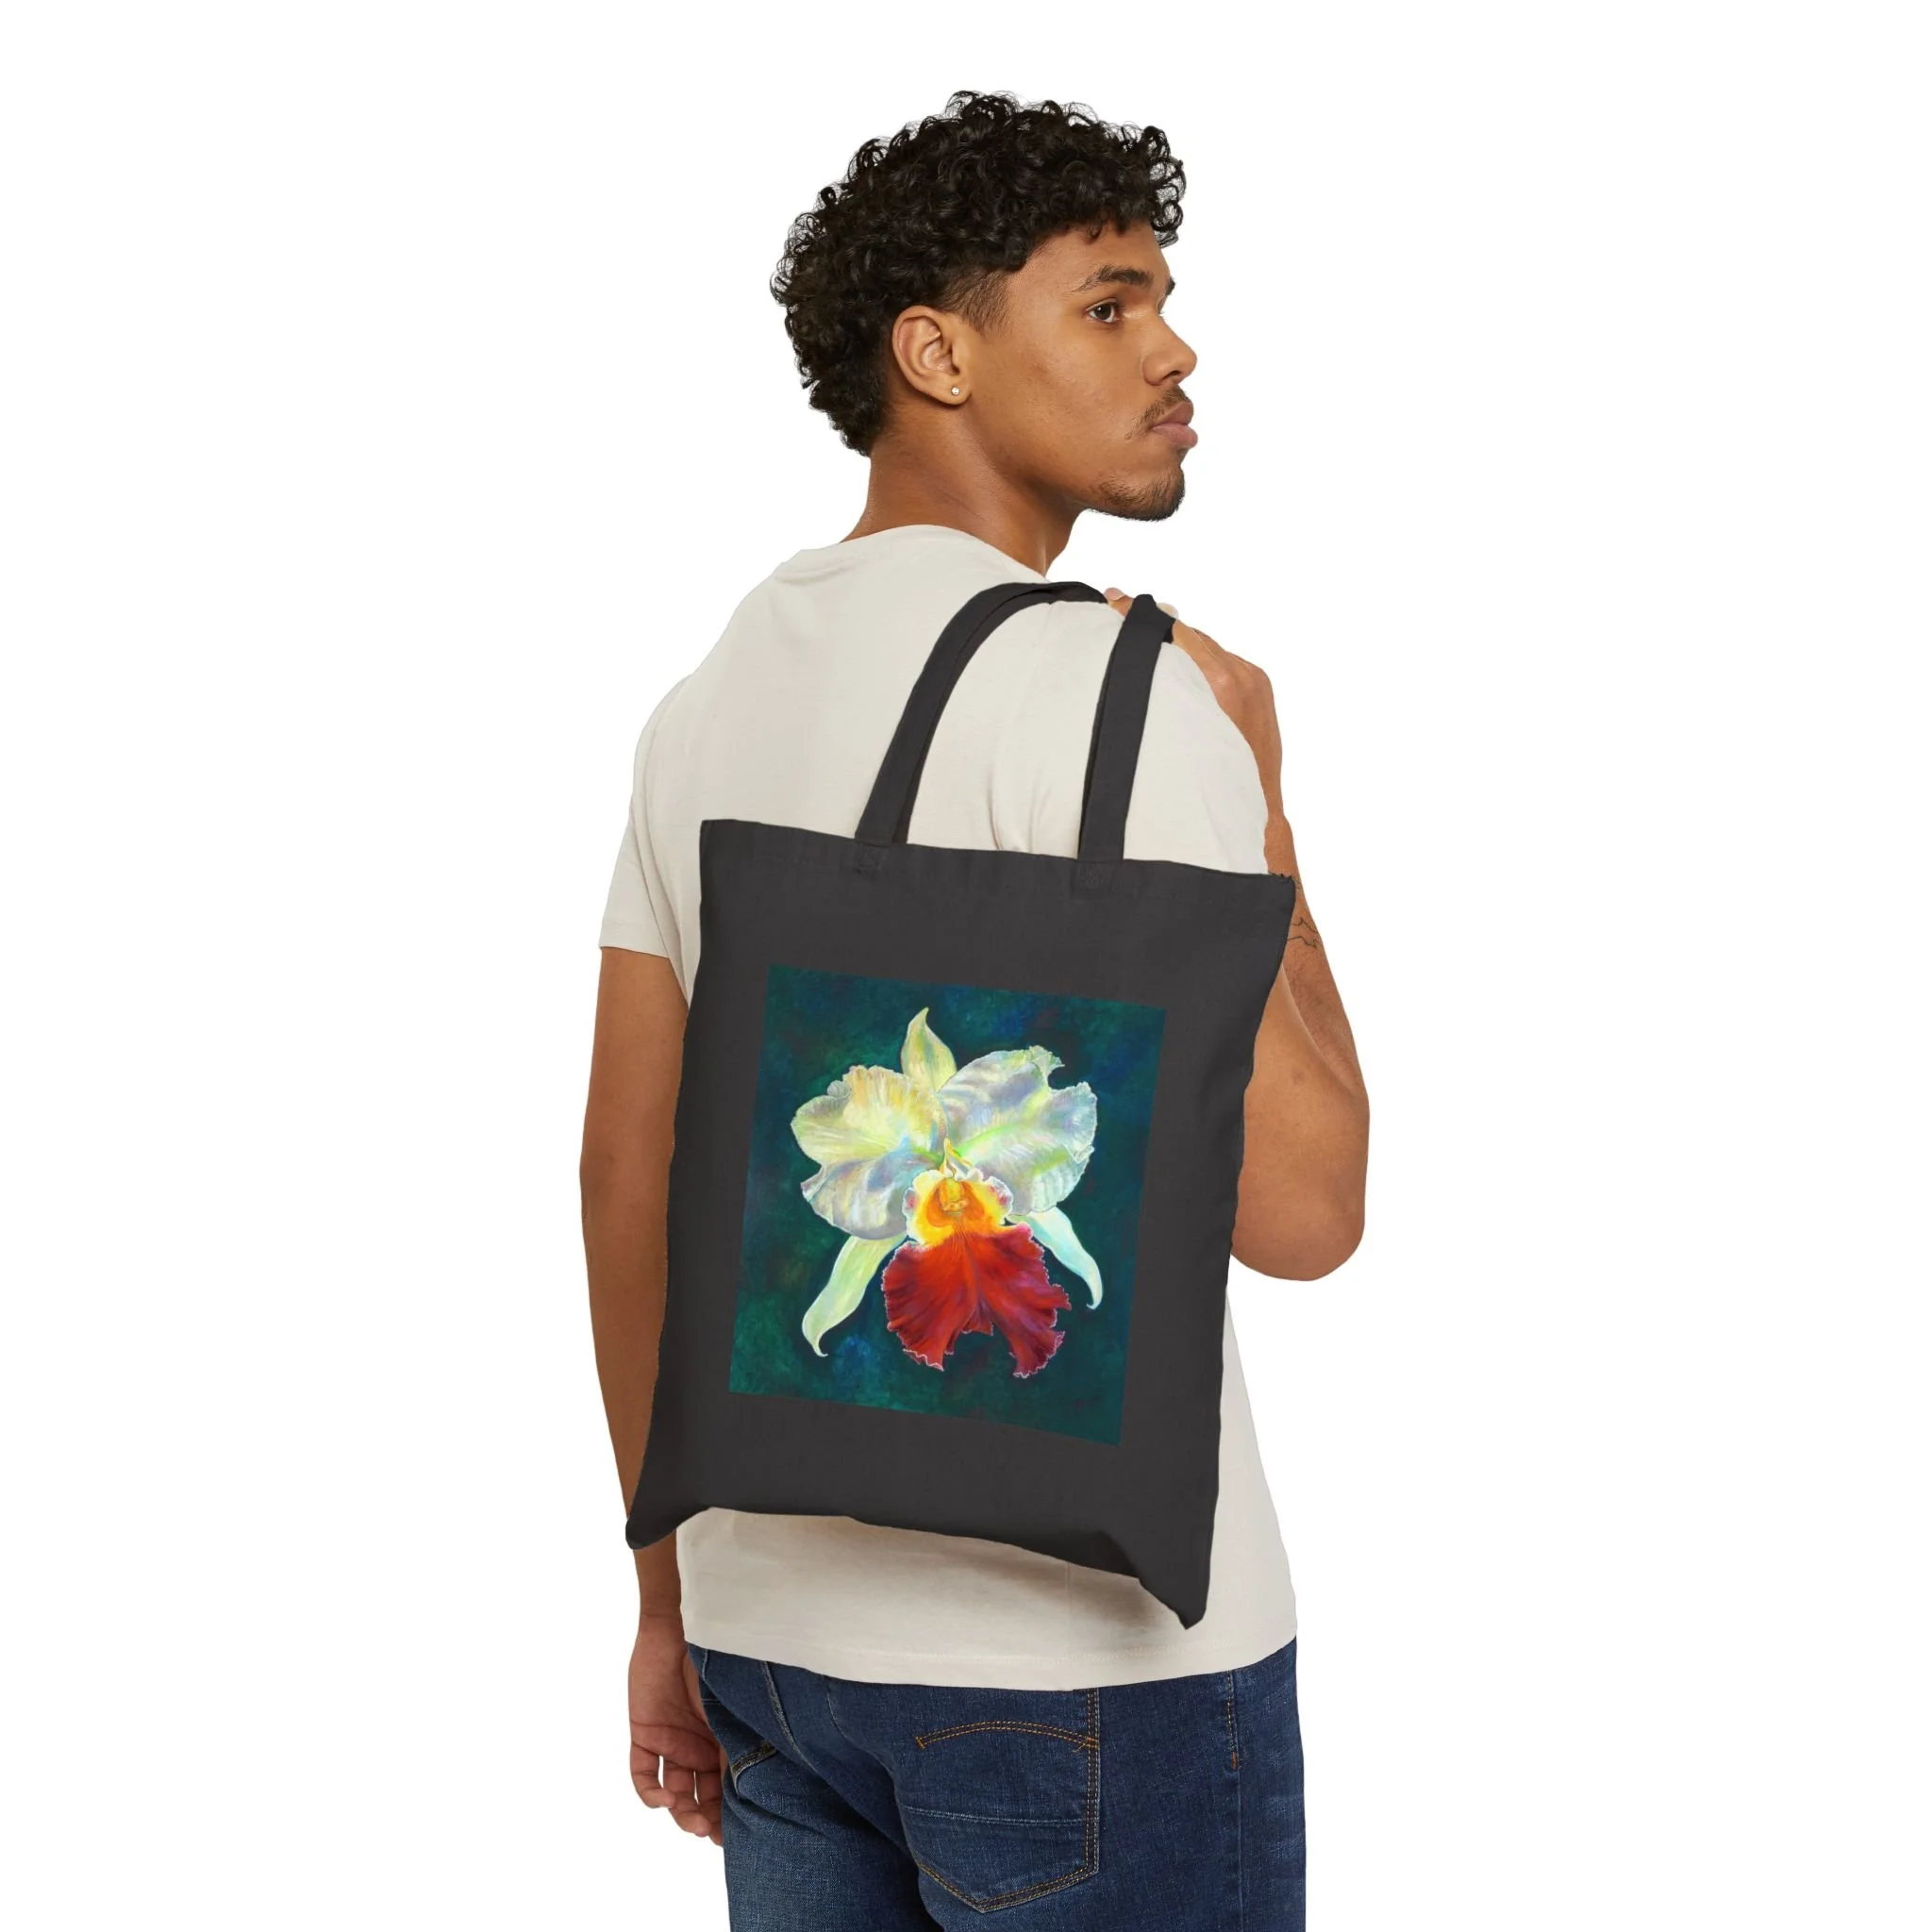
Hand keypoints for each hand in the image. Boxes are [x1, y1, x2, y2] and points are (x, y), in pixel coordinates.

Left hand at [629, 1614, 724, 1845]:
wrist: (684, 1626)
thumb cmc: (721, 1659)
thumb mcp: (737, 1706)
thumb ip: (745, 1739)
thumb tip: (769, 1780)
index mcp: (723, 1740)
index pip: (726, 1787)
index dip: (728, 1813)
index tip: (734, 1835)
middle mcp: (697, 1746)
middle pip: (700, 1796)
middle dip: (705, 1819)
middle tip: (709, 1833)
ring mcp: (670, 1742)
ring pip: (672, 1792)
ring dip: (680, 1811)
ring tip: (690, 1819)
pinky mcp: (645, 1735)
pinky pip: (642, 1774)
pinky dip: (649, 1793)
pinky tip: (663, 1799)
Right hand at [1102, 588, 1285, 820]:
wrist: (1257, 807)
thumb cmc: (1208, 782)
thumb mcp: (1174, 732)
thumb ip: (1164, 685)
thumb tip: (1147, 646)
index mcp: (1218, 683)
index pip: (1173, 630)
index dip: (1138, 614)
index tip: (1115, 599)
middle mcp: (1238, 674)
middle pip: (1187, 633)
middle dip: (1155, 625)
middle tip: (1119, 607)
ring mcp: (1252, 677)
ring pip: (1205, 645)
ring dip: (1181, 644)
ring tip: (1150, 640)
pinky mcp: (1260, 683)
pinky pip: (1225, 659)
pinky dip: (1204, 661)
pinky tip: (1185, 671)